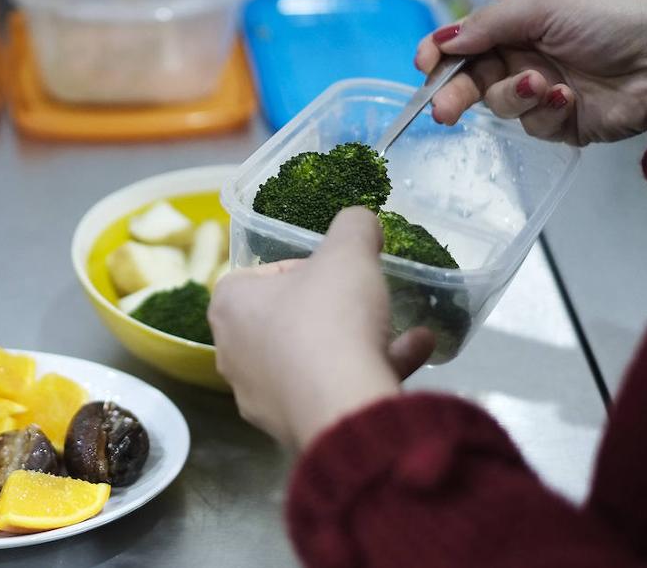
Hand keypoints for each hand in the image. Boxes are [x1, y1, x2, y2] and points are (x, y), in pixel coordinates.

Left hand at [208, 208, 435, 450]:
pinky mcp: (292, 426)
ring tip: (406, 329)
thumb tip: (360, 221)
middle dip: (331, 309)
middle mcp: (233, 353)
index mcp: (229, 306)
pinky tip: (417, 352)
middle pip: (286, 319)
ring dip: (359, 341)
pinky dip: (368, 370)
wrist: (344, 405)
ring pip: (311, 359)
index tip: (335, 270)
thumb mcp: (349, 251)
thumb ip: (354, 226)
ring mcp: (260, 396)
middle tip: (365, 300)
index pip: (258, 275)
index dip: (301, 267)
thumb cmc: (331, 316)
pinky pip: (331, 390)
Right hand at [416, 0, 646, 145]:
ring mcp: (539, 93)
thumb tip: (445, 38)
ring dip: (514, 95)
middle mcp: (522, 58)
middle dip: (453, 93)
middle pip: (469, 80)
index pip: (463, 41)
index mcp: (516, 24)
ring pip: (498, 105)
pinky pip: (532, 125)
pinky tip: (569, 97)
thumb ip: (490, 22)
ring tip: (542, 84)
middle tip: (443, 110)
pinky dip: (546, 111)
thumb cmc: (613, 18)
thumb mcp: (546, 4)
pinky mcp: (559, 124)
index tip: (424, 64)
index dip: (439, 53)